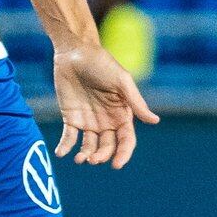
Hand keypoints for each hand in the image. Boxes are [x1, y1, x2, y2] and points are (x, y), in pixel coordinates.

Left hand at [53, 42, 157, 168]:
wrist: (75, 51)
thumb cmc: (102, 63)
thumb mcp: (121, 81)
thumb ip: (135, 102)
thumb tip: (155, 121)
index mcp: (122, 114)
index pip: (126, 140)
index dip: (123, 154)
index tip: (116, 164)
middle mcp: (106, 122)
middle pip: (107, 146)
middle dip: (101, 156)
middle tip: (92, 160)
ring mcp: (88, 121)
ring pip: (89, 146)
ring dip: (85, 155)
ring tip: (79, 159)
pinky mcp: (71, 117)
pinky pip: (69, 137)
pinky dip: (65, 147)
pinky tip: (61, 153)